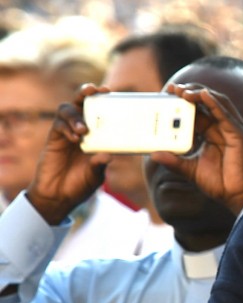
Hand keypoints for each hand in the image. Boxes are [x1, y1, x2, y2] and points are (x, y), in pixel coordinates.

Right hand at [26, 83, 112, 224]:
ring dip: (76, 116)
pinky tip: (74, 139)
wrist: (58, 197)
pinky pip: (58, 126)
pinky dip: (67, 128)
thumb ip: (101, 164)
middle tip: (95, 89)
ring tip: (84, 130)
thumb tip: (108, 155)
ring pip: (67, 110)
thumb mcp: (96, 175)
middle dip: (86, 93)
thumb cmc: (81, 184)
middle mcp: (81, 130)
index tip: (111, 92)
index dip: (104, 100)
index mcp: (96, 135)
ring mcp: (66, 133)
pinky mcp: (54, 139)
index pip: (100, 112)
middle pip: (81, 103)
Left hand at [148, 83, 242, 215]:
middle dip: (189, 92)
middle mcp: (221, 127)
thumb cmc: (218, 183)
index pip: (196, 110)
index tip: (167, 93)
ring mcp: (231, 129)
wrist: (236, 196)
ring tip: (183, 90)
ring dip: (200, 93)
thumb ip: (173, 161)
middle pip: (206, 102)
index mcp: (210, 133)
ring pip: (216, 103)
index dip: (182, 100)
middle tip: (172, 88)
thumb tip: (154, 155)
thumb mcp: (190, 170)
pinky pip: (226, 114)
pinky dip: (214, 103)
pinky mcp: (238, 134)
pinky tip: (203, 94)